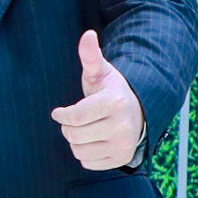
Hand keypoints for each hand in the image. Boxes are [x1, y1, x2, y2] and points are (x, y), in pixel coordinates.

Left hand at [51, 30, 142, 170]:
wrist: (138, 111)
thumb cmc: (112, 91)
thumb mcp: (100, 73)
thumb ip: (90, 56)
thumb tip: (87, 34)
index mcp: (115, 103)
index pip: (75, 117)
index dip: (62, 115)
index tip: (59, 112)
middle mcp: (122, 127)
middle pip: (74, 135)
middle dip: (69, 127)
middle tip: (75, 120)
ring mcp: (123, 146)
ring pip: (78, 151)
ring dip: (76, 141)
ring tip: (87, 129)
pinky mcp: (121, 159)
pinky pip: (87, 163)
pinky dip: (86, 153)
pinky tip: (95, 140)